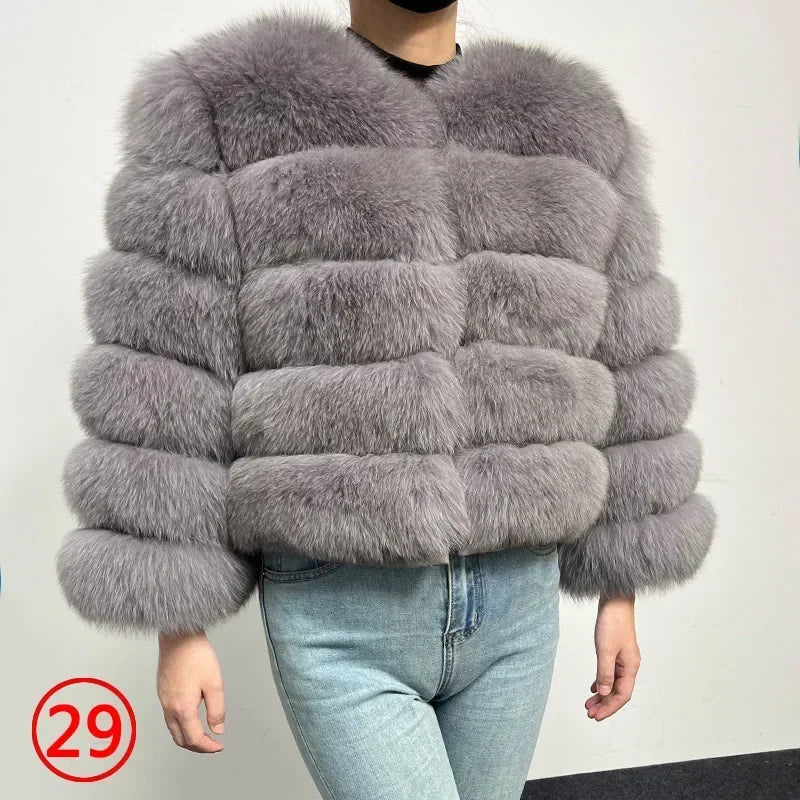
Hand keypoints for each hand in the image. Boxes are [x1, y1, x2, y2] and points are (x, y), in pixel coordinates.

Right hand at [157, 631, 225, 752]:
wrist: (178, 637)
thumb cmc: (196, 656)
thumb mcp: (214, 684)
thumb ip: (217, 710)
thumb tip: (218, 730)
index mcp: (183, 708)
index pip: (194, 739)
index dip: (208, 747)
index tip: (219, 746)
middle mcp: (169, 708)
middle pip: (180, 739)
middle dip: (197, 746)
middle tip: (211, 744)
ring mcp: (163, 700)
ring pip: (173, 729)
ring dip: (188, 737)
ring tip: (203, 734)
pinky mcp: (162, 692)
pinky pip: (169, 718)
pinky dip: (181, 725)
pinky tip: (191, 718)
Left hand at [585, 594, 640, 720]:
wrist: (615, 601)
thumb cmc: (612, 622)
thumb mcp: (605, 650)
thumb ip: (604, 672)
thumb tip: (604, 693)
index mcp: (630, 667)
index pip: (622, 695)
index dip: (609, 708)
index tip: (596, 716)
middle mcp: (630, 665)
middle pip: (618, 692)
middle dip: (605, 704)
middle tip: (589, 713)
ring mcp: (624, 659)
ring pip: (614, 683)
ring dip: (602, 694)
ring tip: (589, 703)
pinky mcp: (617, 652)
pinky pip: (611, 673)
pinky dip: (602, 681)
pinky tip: (594, 687)